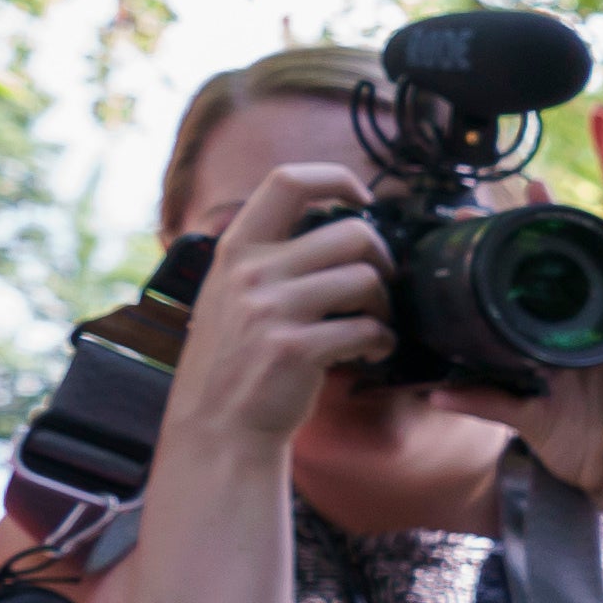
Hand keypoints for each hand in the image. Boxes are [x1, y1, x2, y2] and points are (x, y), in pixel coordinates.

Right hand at [168, 160, 393, 452]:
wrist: (217, 424)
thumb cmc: (237, 357)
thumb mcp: (232, 292)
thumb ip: (270, 257)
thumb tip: (340, 226)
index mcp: (236, 249)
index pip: (287, 181)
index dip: (335, 178)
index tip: (361, 197)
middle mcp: (251, 272)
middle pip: (353, 233)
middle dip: (382, 259)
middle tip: (377, 286)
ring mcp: (271, 309)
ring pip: (367, 279)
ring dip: (384, 305)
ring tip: (371, 325)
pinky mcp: (295, 348)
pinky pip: (369, 329)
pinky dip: (381, 342)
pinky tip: (369, 353)